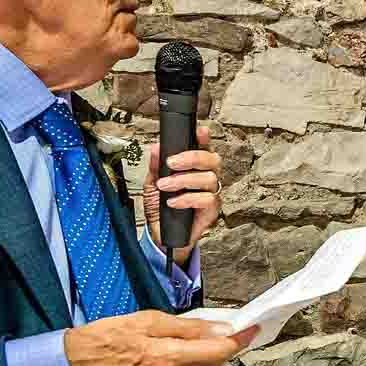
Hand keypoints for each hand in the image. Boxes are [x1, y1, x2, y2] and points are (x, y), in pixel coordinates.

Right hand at [64, 310, 254, 365]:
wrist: (85, 361)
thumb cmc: (112, 335)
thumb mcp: (152, 320)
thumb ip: (190, 327)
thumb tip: (220, 329)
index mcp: (170, 357)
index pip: (218, 351)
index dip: (239, 339)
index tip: (252, 328)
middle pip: (214, 362)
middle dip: (226, 345)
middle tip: (234, 327)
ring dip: (211, 354)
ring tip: (211, 335)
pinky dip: (196, 362)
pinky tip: (190, 349)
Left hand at [145, 126, 222, 262]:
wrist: (161, 234)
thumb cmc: (161, 207)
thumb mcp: (152, 183)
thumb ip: (155, 166)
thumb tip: (156, 148)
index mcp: (195, 169)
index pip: (204, 149)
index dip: (205, 139)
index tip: (200, 131)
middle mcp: (207, 179)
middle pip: (212, 160)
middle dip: (191, 158)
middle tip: (171, 163)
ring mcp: (211, 194)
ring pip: (209, 179)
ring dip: (183, 180)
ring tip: (165, 186)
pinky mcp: (211, 211)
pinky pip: (206, 199)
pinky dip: (187, 199)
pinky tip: (173, 202)